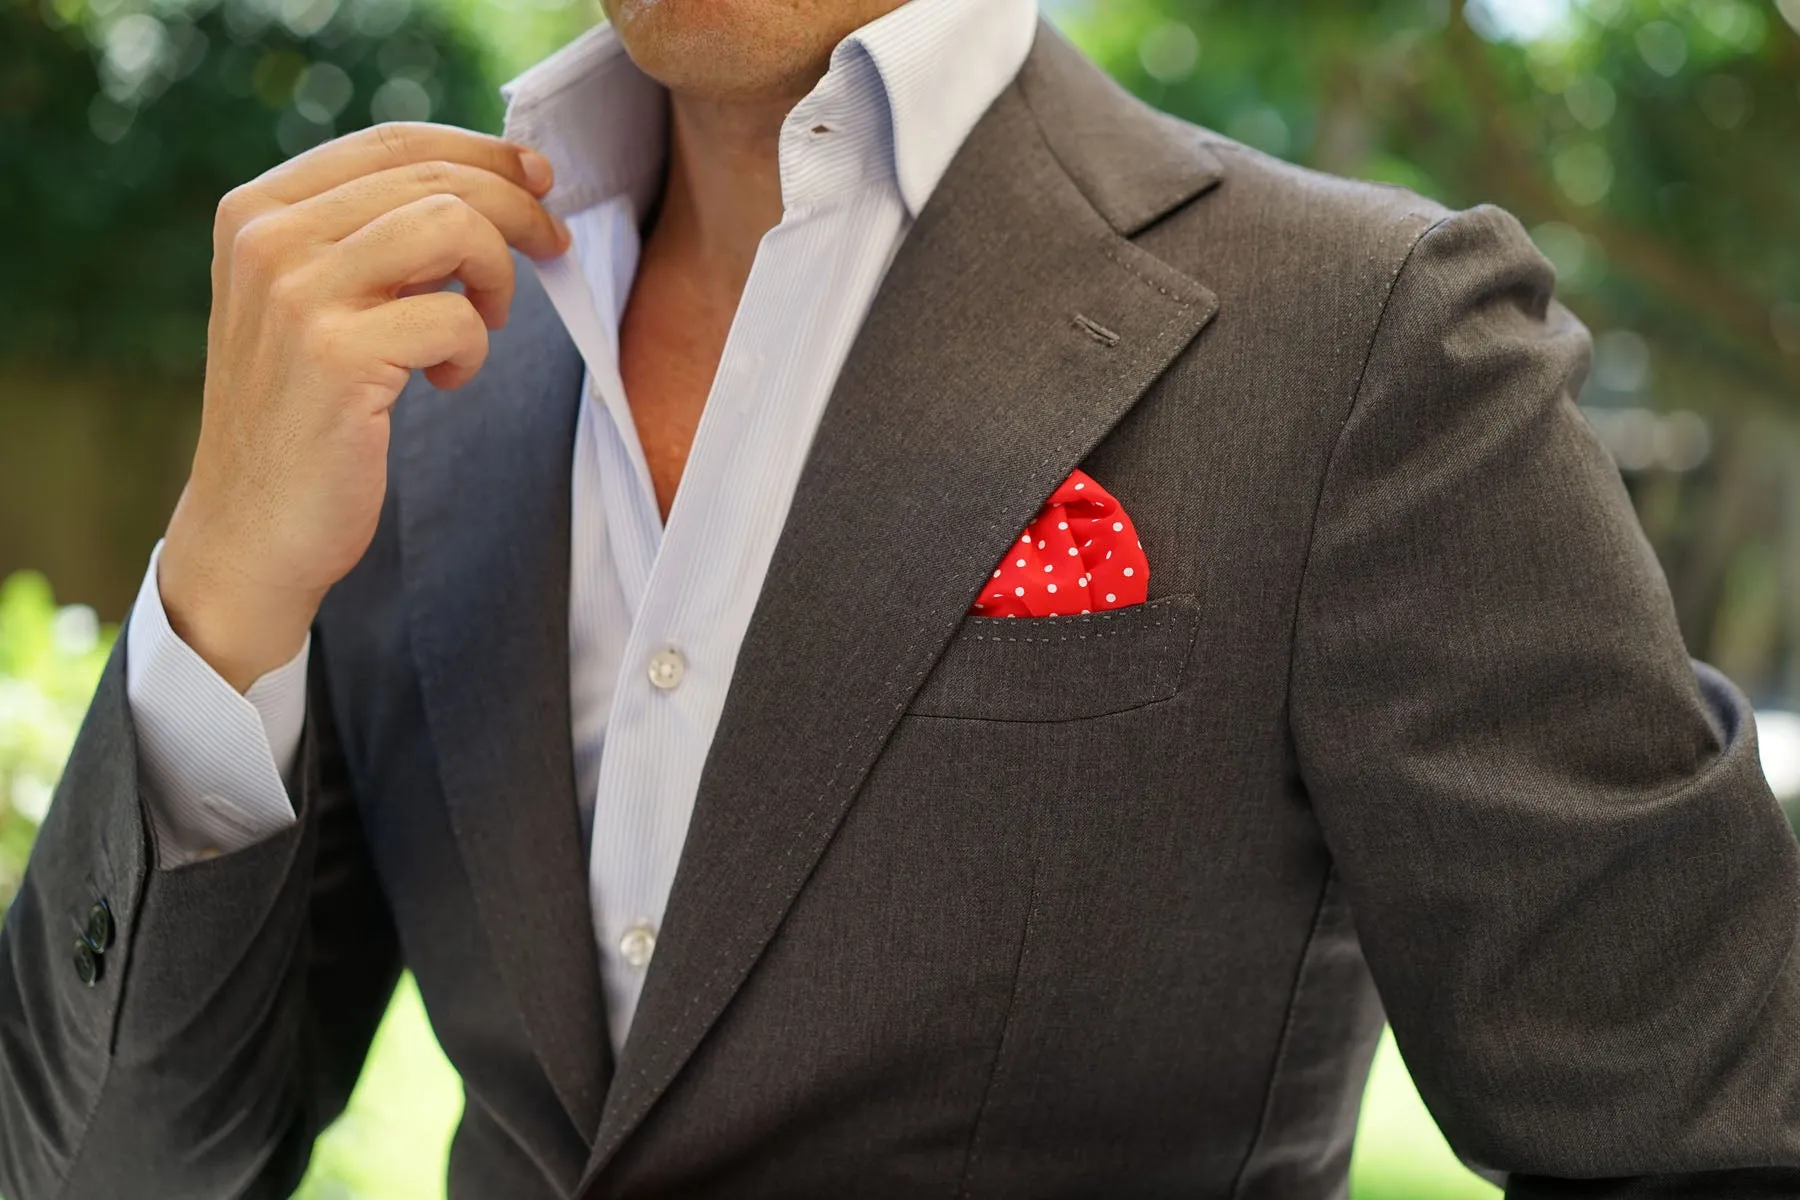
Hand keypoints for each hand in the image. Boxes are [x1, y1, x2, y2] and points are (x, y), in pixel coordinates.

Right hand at [158, 123, 569, 691]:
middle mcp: (268, 239)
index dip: (481, 152)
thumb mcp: (317, 302)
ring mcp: (297, 296)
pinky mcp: (337, 358)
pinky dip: (471, 350)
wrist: (251, 529)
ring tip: (483, 323)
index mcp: (258, 210)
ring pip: (450, 226)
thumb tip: (496, 183)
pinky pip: (453, 318)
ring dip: (497, 274)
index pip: (392, 142)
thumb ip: (373, 238)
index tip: (538, 178)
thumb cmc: (305, 414)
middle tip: (553, 247)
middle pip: (432, 178)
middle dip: (516, 207)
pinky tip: (444, 380)